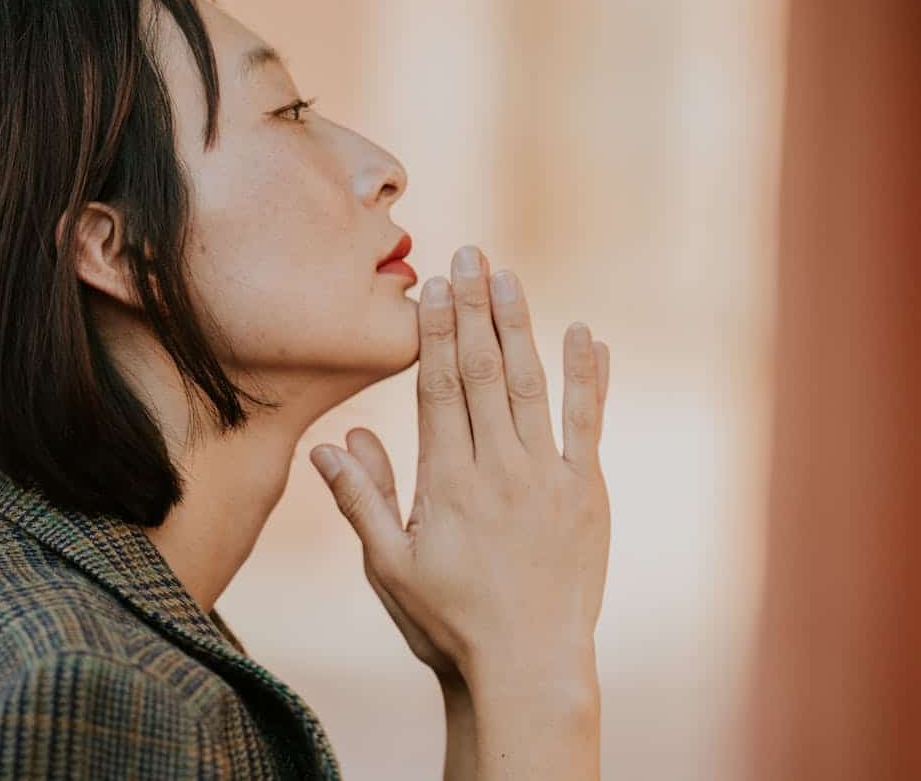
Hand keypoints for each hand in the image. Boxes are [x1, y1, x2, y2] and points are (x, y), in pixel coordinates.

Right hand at [310, 244, 611, 687]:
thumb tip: (332, 442)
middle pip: (481, 373)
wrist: (528, 665)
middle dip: (472, 309)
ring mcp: (547, 477)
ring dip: (519, 326)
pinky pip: (587, 422)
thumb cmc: (449, 622)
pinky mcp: (586, 491)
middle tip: (468, 254)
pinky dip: (588, 376)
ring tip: (508, 276)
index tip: (433, 286)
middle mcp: (497, 469)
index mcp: (446, 482)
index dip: (435, 332)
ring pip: (529, 385)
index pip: (438, 389)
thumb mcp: (390, 567)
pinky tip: (586, 334)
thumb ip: (362, 500)